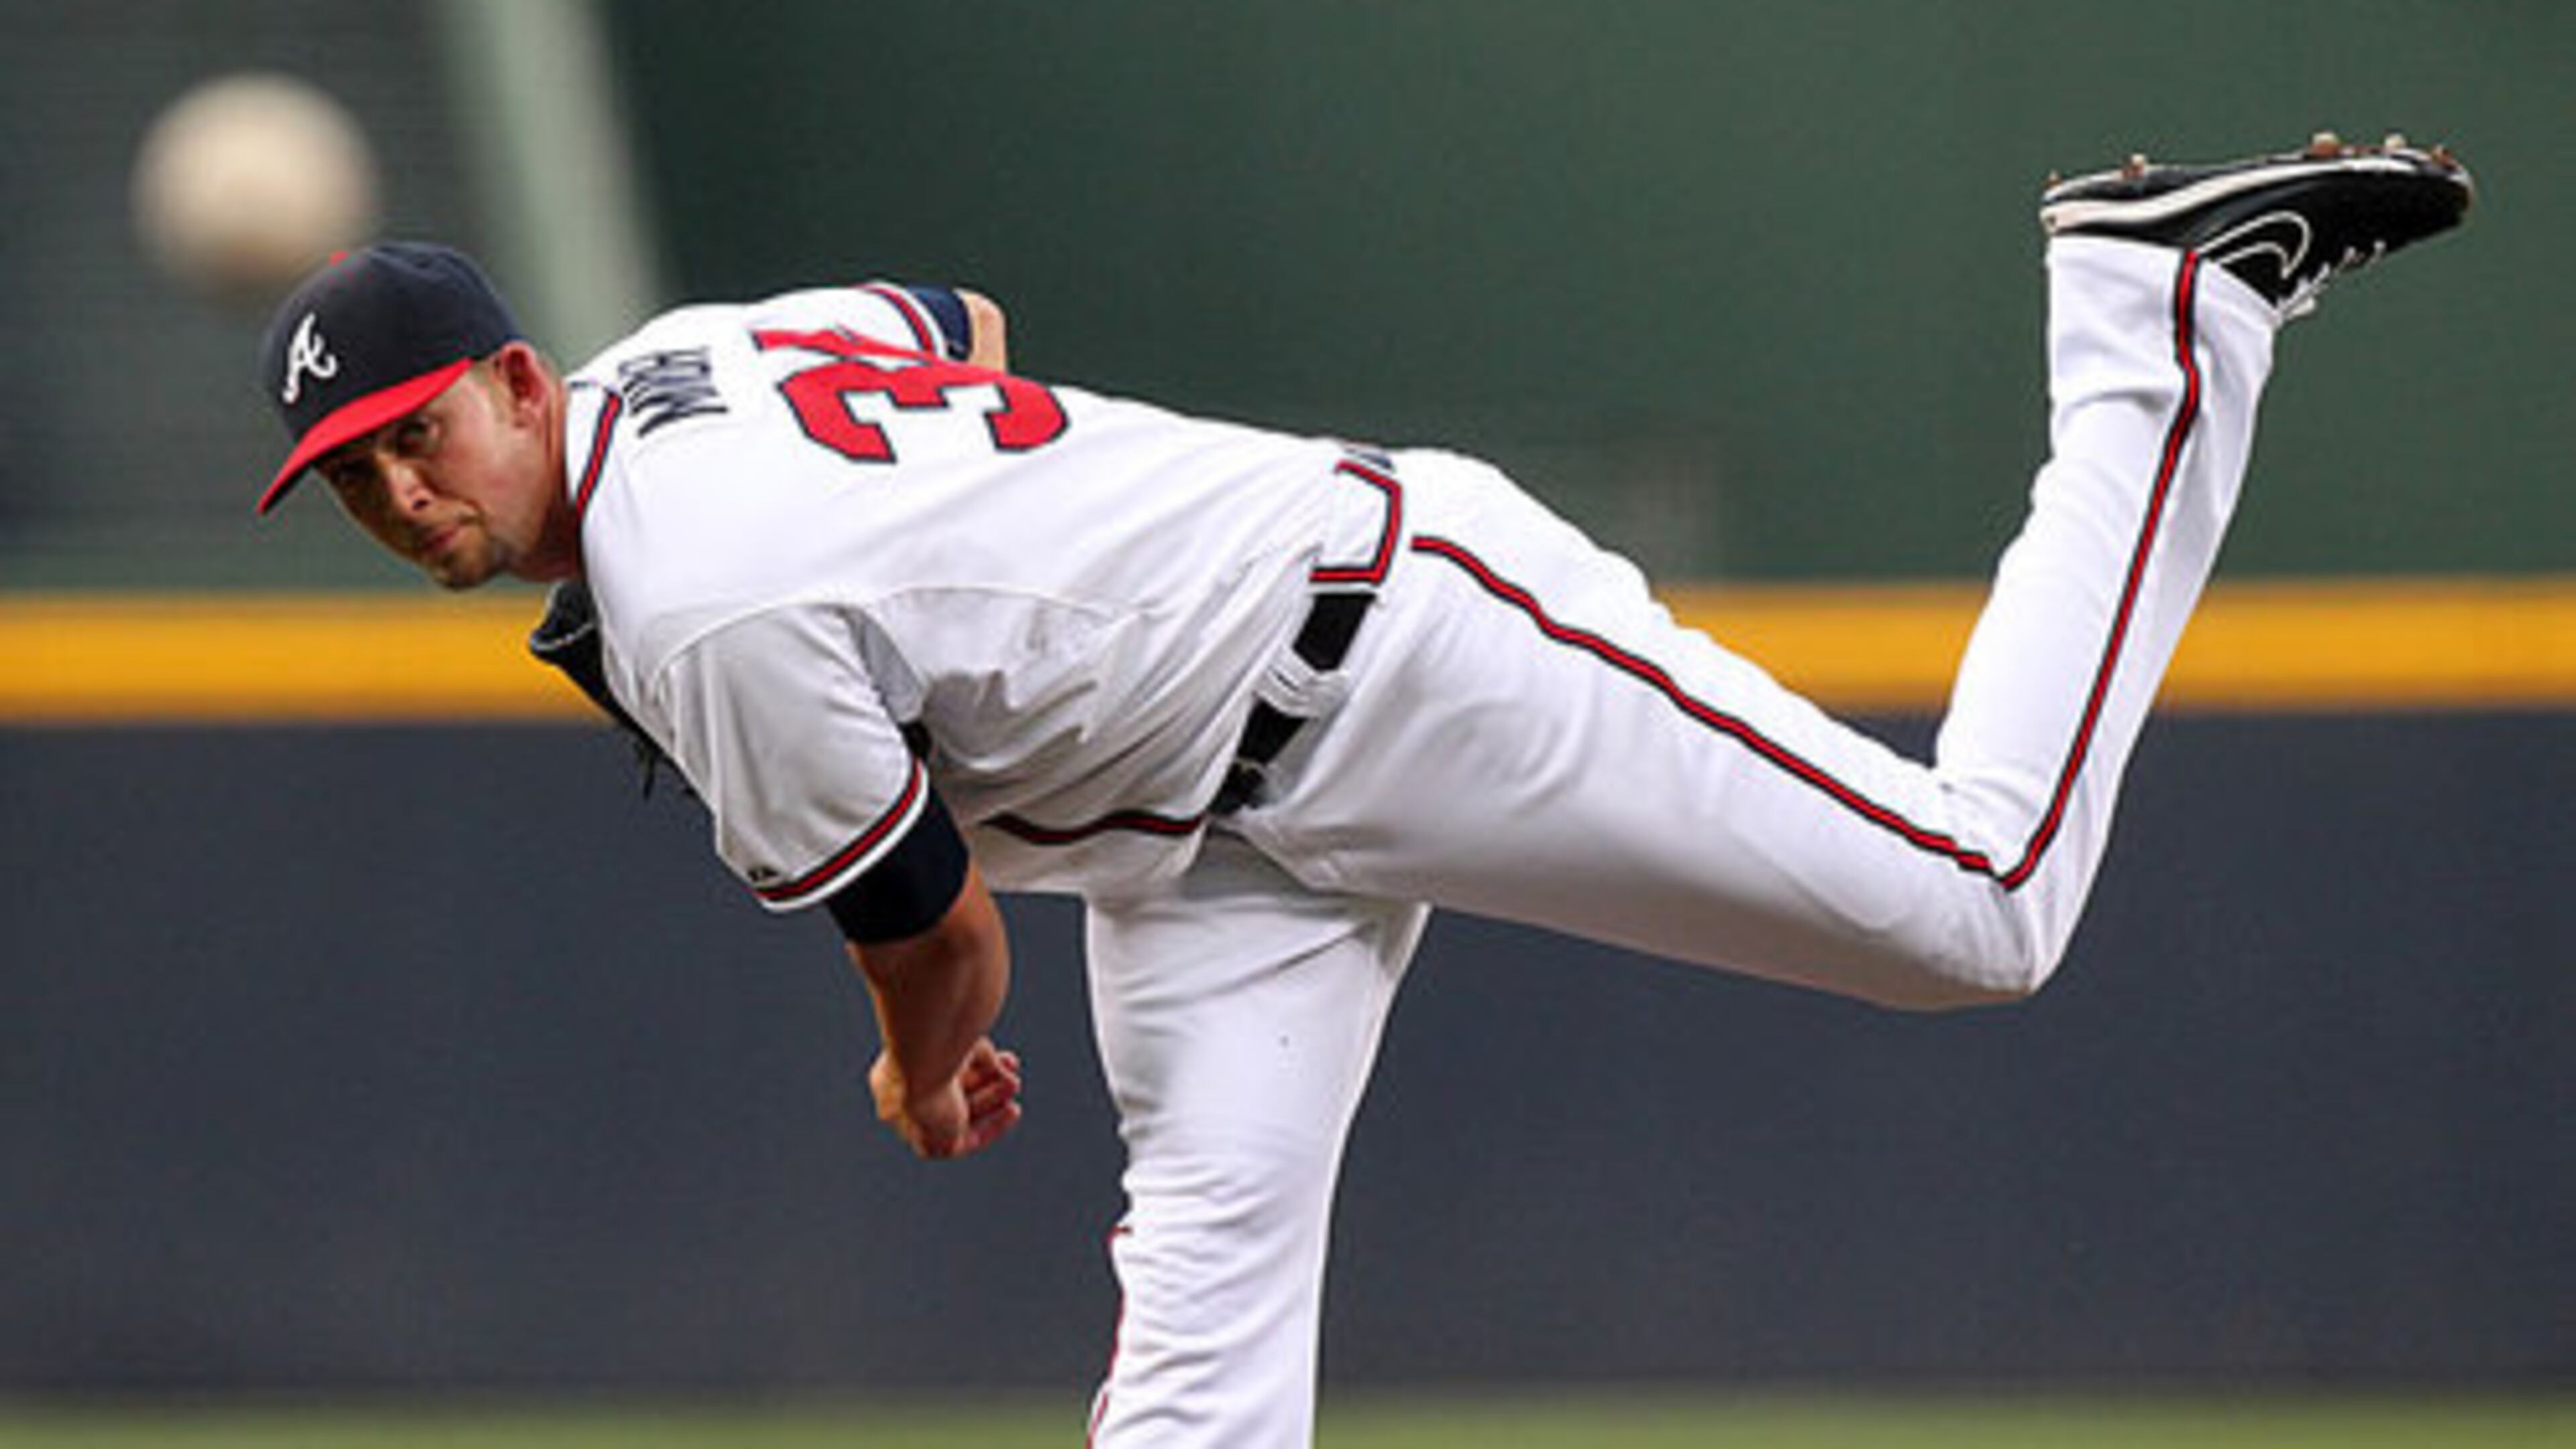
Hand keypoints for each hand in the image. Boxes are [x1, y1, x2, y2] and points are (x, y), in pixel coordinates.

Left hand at [870, 1038, 1023, 1159]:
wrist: (918, 1063)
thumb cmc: (933, 1042)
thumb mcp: (957, 1041)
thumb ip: (974, 1054)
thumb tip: (993, 1064)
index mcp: (897, 1071)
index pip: (939, 1072)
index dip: (972, 1064)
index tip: (996, 1056)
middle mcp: (903, 1101)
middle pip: (954, 1094)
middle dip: (986, 1079)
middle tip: (1010, 1069)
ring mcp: (916, 1126)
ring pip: (962, 1114)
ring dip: (992, 1098)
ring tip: (1014, 1084)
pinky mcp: (932, 1147)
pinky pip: (968, 1139)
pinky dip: (992, 1127)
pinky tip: (1012, 1111)